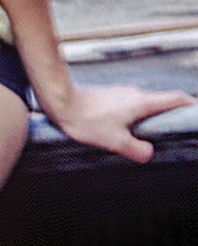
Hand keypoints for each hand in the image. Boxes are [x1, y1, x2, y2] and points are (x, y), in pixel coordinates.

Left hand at [44, 80, 193, 163]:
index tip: (196, 110)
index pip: (175, 99)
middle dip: (171, 113)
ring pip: (142, 104)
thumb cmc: (86, 120)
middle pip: (160, 101)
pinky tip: (124, 129)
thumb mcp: (114, 141)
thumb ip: (136, 149)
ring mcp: (121, 92)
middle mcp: (134, 93)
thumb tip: (148, 153)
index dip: (190, 104)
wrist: (60, 101)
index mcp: (142, 102)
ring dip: (149, 116)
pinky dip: (134, 115)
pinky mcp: (109, 95)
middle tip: (176, 126)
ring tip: (149, 132)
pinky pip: (128, 105)